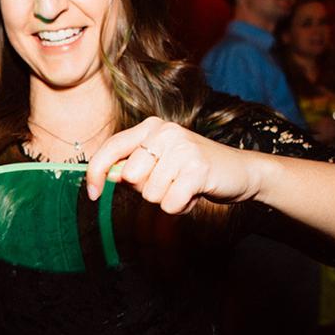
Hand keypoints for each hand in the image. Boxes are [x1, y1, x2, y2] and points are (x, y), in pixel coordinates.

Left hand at [86, 116, 264, 213]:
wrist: (241, 171)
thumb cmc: (194, 170)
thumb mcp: (160, 163)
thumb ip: (133, 166)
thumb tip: (108, 175)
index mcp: (151, 127)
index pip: (111, 148)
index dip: (96, 173)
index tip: (93, 194)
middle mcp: (164, 132)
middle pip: (130, 177)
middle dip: (146, 190)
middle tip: (170, 182)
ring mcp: (181, 148)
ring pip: (150, 193)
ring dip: (166, 199)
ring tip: (185, 187)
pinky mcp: (196, 168)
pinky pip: (169, 204)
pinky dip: (181, 207)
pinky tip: (194, 193)